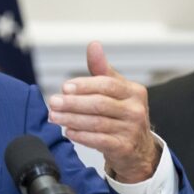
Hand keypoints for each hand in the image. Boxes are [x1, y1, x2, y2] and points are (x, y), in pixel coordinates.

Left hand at [48, 42, 160, 183]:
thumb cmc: (123, 115)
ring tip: (54, 116)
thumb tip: (93, 45)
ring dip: (72, 119)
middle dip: (73, 103)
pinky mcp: (124, 147)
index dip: (84, 85)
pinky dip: (81, 136)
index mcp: (134, 91)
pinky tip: (68, 131)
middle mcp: (136, 110)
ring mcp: (131, 129)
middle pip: (100, 104)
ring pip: (97, 122)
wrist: (139, 148)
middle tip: (53, 102)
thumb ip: (102, 70)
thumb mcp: (117, 91)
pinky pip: (99, 140)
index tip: (65, 87)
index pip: (107, 84)